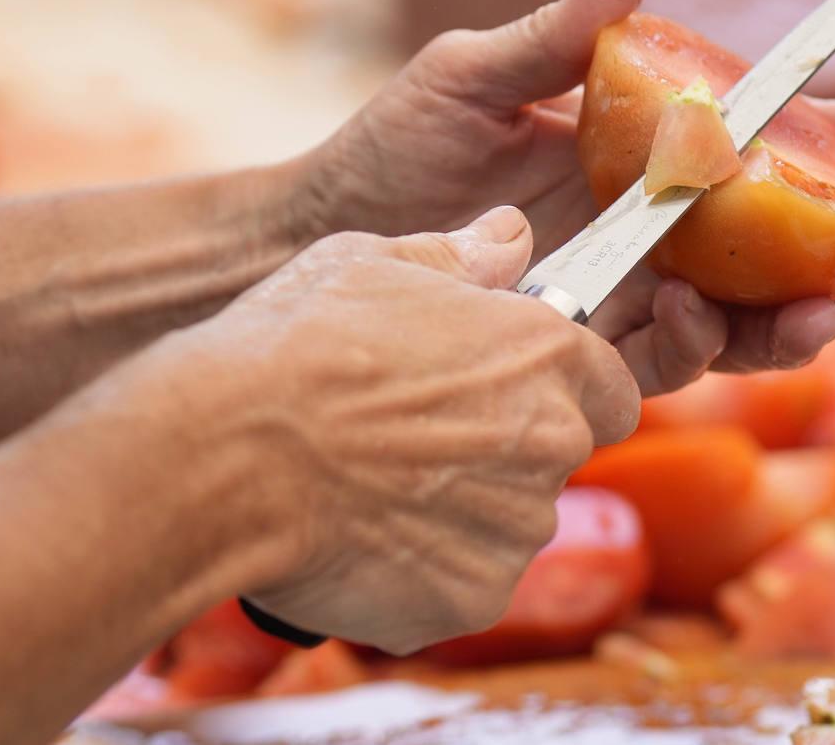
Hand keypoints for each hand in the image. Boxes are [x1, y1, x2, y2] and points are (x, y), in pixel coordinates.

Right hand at [160, 207, 638, 653]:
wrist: (225, 457)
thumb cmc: (294, 346)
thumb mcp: (372, 263)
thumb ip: (460, 255)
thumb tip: (512, 235)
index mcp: (544, 354)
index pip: (609, 384)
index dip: (565, 388)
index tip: (511, 387)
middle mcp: (552, 443)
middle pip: (558, 454)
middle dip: (507, 447)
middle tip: (419, 436)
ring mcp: (516, 530)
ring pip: (512, 523)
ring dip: (466, 510)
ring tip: (376, 486)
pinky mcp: (472, 598)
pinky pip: (466, 581)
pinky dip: (428, 568)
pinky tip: (361, 534)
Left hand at [307, 0, 834, 396]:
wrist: (321, 240)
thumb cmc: (394, 150)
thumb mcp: (470, 78)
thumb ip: (553, 33)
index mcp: (645, 149)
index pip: (762, 146)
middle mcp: (651, 226)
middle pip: (778, 247)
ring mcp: (621, 293)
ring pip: (739, 318)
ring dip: (794, 321)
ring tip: (823, 312)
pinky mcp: (583, 351)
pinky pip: (662, 360)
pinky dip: (695, 345)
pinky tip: (699, 313)